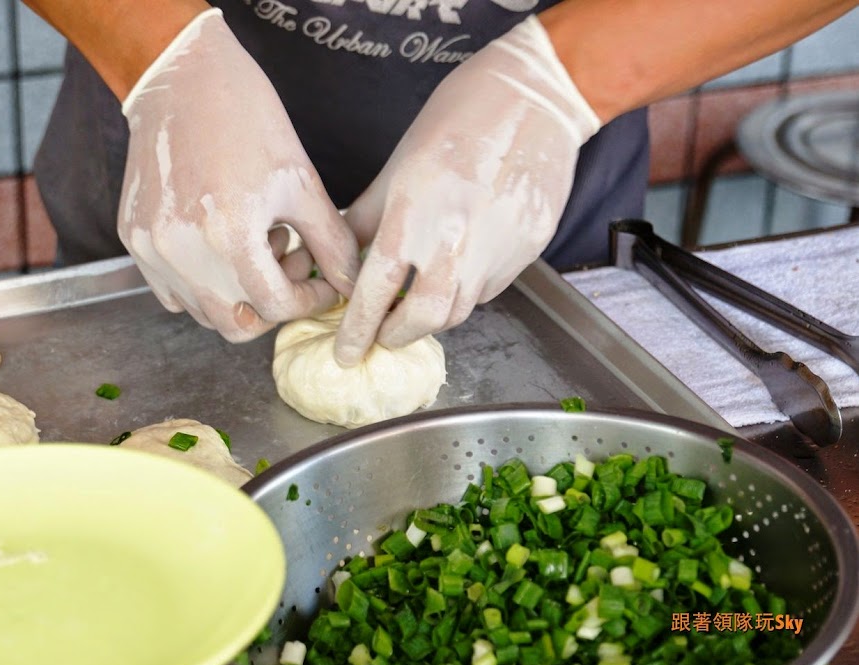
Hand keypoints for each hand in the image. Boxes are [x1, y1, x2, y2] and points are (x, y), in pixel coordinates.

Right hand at [118, 8, 359, 341]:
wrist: (182, 77)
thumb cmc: (247, 119)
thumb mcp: (301, 181)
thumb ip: (330, 242)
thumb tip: (350, 285)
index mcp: (230, 234)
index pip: (278, 306)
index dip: (310, 299)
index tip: (323, 282)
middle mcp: (184, 251)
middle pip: (240, 324)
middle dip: (275, 303)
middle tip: (291, 260)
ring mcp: (153, 248)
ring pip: (204, 313)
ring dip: (240, 294)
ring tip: (256, 243)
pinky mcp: (133, 239)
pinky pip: (172, 292)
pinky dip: (204, 284)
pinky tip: (222, 242)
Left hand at [334, 15, 599, 365]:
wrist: (535, 99)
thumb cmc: (459, 119)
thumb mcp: (398, 166)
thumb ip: (367, 218)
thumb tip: (341, 256)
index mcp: (413, 217)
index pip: (374, 293)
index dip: (357, 330)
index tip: (346, 353)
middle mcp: (455, 243)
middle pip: (423, 319)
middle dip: (396, 336)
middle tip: (382, 336)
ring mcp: (496, 251)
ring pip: (459, 310)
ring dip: (431, 317)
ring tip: (415, 305)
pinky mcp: (526, 251)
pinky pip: (488, 289)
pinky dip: (464, 290)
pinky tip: (456, 271)